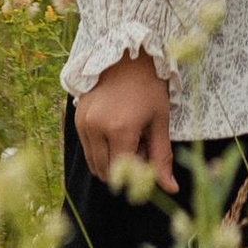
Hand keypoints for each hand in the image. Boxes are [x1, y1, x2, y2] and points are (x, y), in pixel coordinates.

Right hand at [73, 52, 175, 191]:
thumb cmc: (149, 87)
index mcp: (119, 129)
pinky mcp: (76, 118)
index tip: (148, 158)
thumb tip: (171, 190)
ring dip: (110, 161)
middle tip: (140, 145)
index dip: (136, 173)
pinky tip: (115, 130)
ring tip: (128, 137)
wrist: (127, 56)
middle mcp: (96, 128)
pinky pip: (87, 148)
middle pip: (105, 172)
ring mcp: (83, 123)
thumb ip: (162, 158)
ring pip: (93, 163)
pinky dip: (101, 149)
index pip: (122, 173)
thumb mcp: (160, 121)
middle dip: (122, 170)